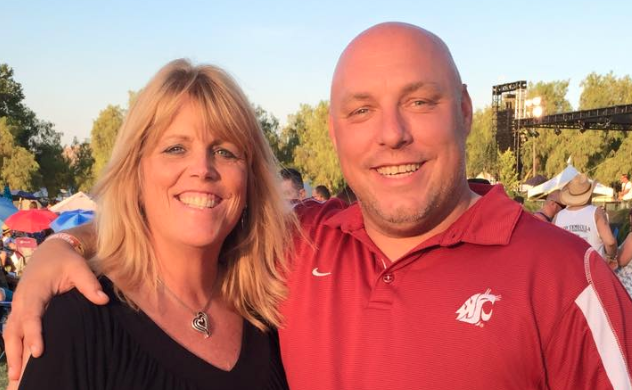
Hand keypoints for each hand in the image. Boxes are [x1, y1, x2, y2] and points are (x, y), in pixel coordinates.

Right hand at [3, 237, 108, 382]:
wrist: (51, 250)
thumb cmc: (66, 260)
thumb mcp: (79, 267)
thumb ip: (90, 284)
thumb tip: (103, 300)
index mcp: (35, 291)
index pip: (31, 316)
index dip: (34, 334)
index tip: (38, 352)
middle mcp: (22, 301)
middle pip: (14, 330)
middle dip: (15, 353)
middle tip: (19, 376)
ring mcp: (19, 306)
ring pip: (10, 333)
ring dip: (11, 354)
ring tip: (16, 377)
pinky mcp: (21, 310)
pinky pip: (13, 330)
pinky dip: (13, 346)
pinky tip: (18, 362)